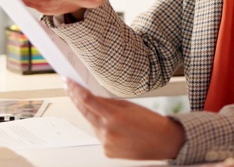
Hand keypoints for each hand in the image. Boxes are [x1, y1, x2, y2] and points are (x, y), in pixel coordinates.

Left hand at [65, 79, 184, 159]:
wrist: (164, 143)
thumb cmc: (152, 123)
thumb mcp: (130, 106)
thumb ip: (108, 102)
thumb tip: (92, 98)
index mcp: (114, 117)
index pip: (87, 100)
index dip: (75, 90)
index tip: (68, 82)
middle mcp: (107, 132)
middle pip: (85, 112)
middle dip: (76, 99)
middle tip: (69, 88)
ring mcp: (106, 143)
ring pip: (92, 124)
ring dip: (94, 116)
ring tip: (108, 112)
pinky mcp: (107, 151)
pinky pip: (100, 136)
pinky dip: (103, 129)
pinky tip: (116, 128)